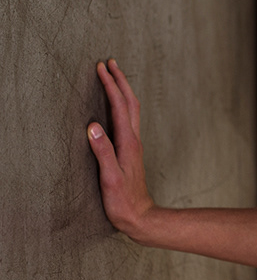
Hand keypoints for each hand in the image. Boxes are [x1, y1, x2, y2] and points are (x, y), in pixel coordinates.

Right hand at [88, 59, 156, 238]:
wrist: (140, 217)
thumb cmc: (123, 201)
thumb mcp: (110, 177)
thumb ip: (102, 152)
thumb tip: (92, 126)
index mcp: (128, 143)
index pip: (120, 107)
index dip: (111, 85)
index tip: (102, 67)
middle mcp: (134, 140)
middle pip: (130, 103)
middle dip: (120, 81)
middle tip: (110, 62)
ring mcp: (134, 146)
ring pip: (131, 111)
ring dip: (122, 91)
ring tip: (114, 77)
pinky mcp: (131, 152)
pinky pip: (128, 121)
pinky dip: (122, 106)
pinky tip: (117, 107)